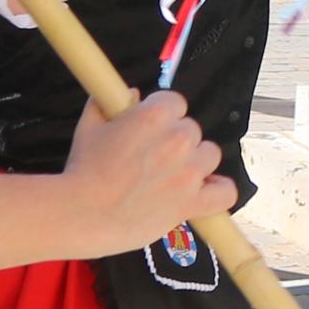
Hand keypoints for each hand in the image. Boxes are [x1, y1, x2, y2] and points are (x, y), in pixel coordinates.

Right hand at [61, 91, 232, 253]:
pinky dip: (219, 190)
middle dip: (174, 141)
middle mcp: (178, 139)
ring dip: (194, 163)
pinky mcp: (192, 202)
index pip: (175, 103)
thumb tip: (132, 93)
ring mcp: (189, 172)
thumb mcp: (89, 126)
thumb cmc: (82, 169)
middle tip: (150, 159)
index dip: (162, 116)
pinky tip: (204, 190)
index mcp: (154, 115)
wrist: (82, 214)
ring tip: (170, 177)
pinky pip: (225, 192)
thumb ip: (109, 102)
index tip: (148, 130)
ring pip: (209, 155)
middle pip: (191, 130)